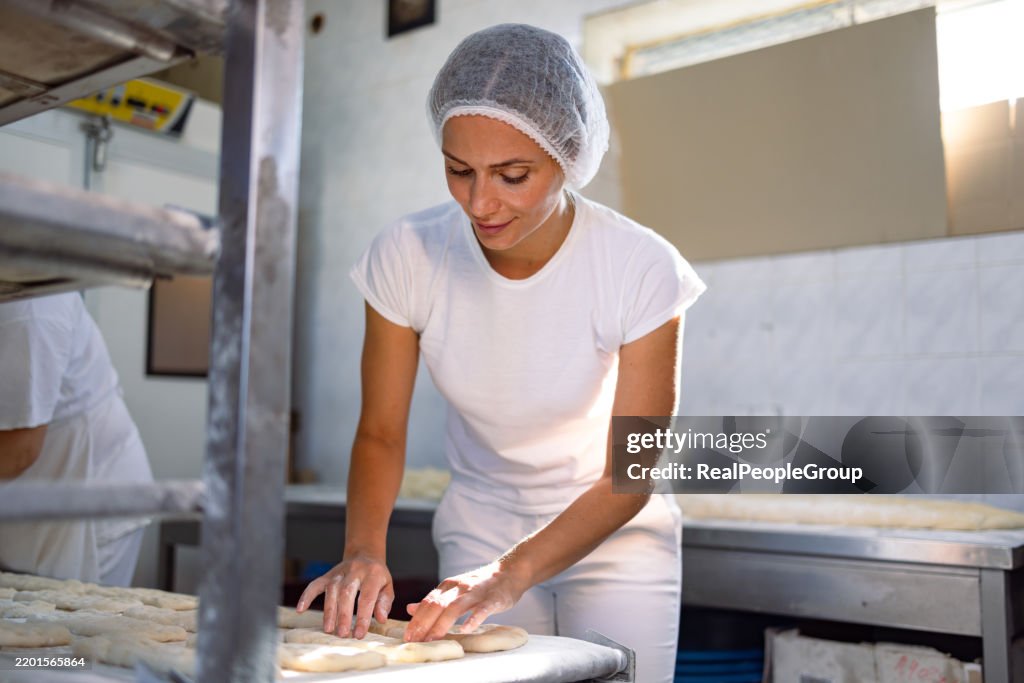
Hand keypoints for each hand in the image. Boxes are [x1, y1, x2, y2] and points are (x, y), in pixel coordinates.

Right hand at [296, 553, 392, 638]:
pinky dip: (306, 596)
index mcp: (373, 574)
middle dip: (344, 615)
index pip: (367, 597)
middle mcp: (354, 571)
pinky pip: (315, 584)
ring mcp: (339, 572)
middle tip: (343, 634)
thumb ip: (384, 602)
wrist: (364, 555)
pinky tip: (301, 610)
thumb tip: (381, 619)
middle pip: (347, 593)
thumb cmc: (377, 577)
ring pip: (331, 590)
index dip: (363, 616)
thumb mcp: (387, 586)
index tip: (360, 634)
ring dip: (329, 611)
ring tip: (329, 629)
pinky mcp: (327, 575)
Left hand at [403, 560, 527, 642]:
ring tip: (432, 638)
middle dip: (424, 623)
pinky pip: (481, 610)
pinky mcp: (492, 599)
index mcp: (448, 586)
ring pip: (455, 608)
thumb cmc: (480, 585)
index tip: (407, 635)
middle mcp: (459, 587)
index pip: (428, 602)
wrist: (509, 572)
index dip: (416, 619)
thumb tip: (410, 609)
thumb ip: (434, 599)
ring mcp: (475, 593)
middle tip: (414, 640)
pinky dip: (472, 619)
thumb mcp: (454, 589)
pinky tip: (465, 630)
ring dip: (441, 624)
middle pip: (437, 605)